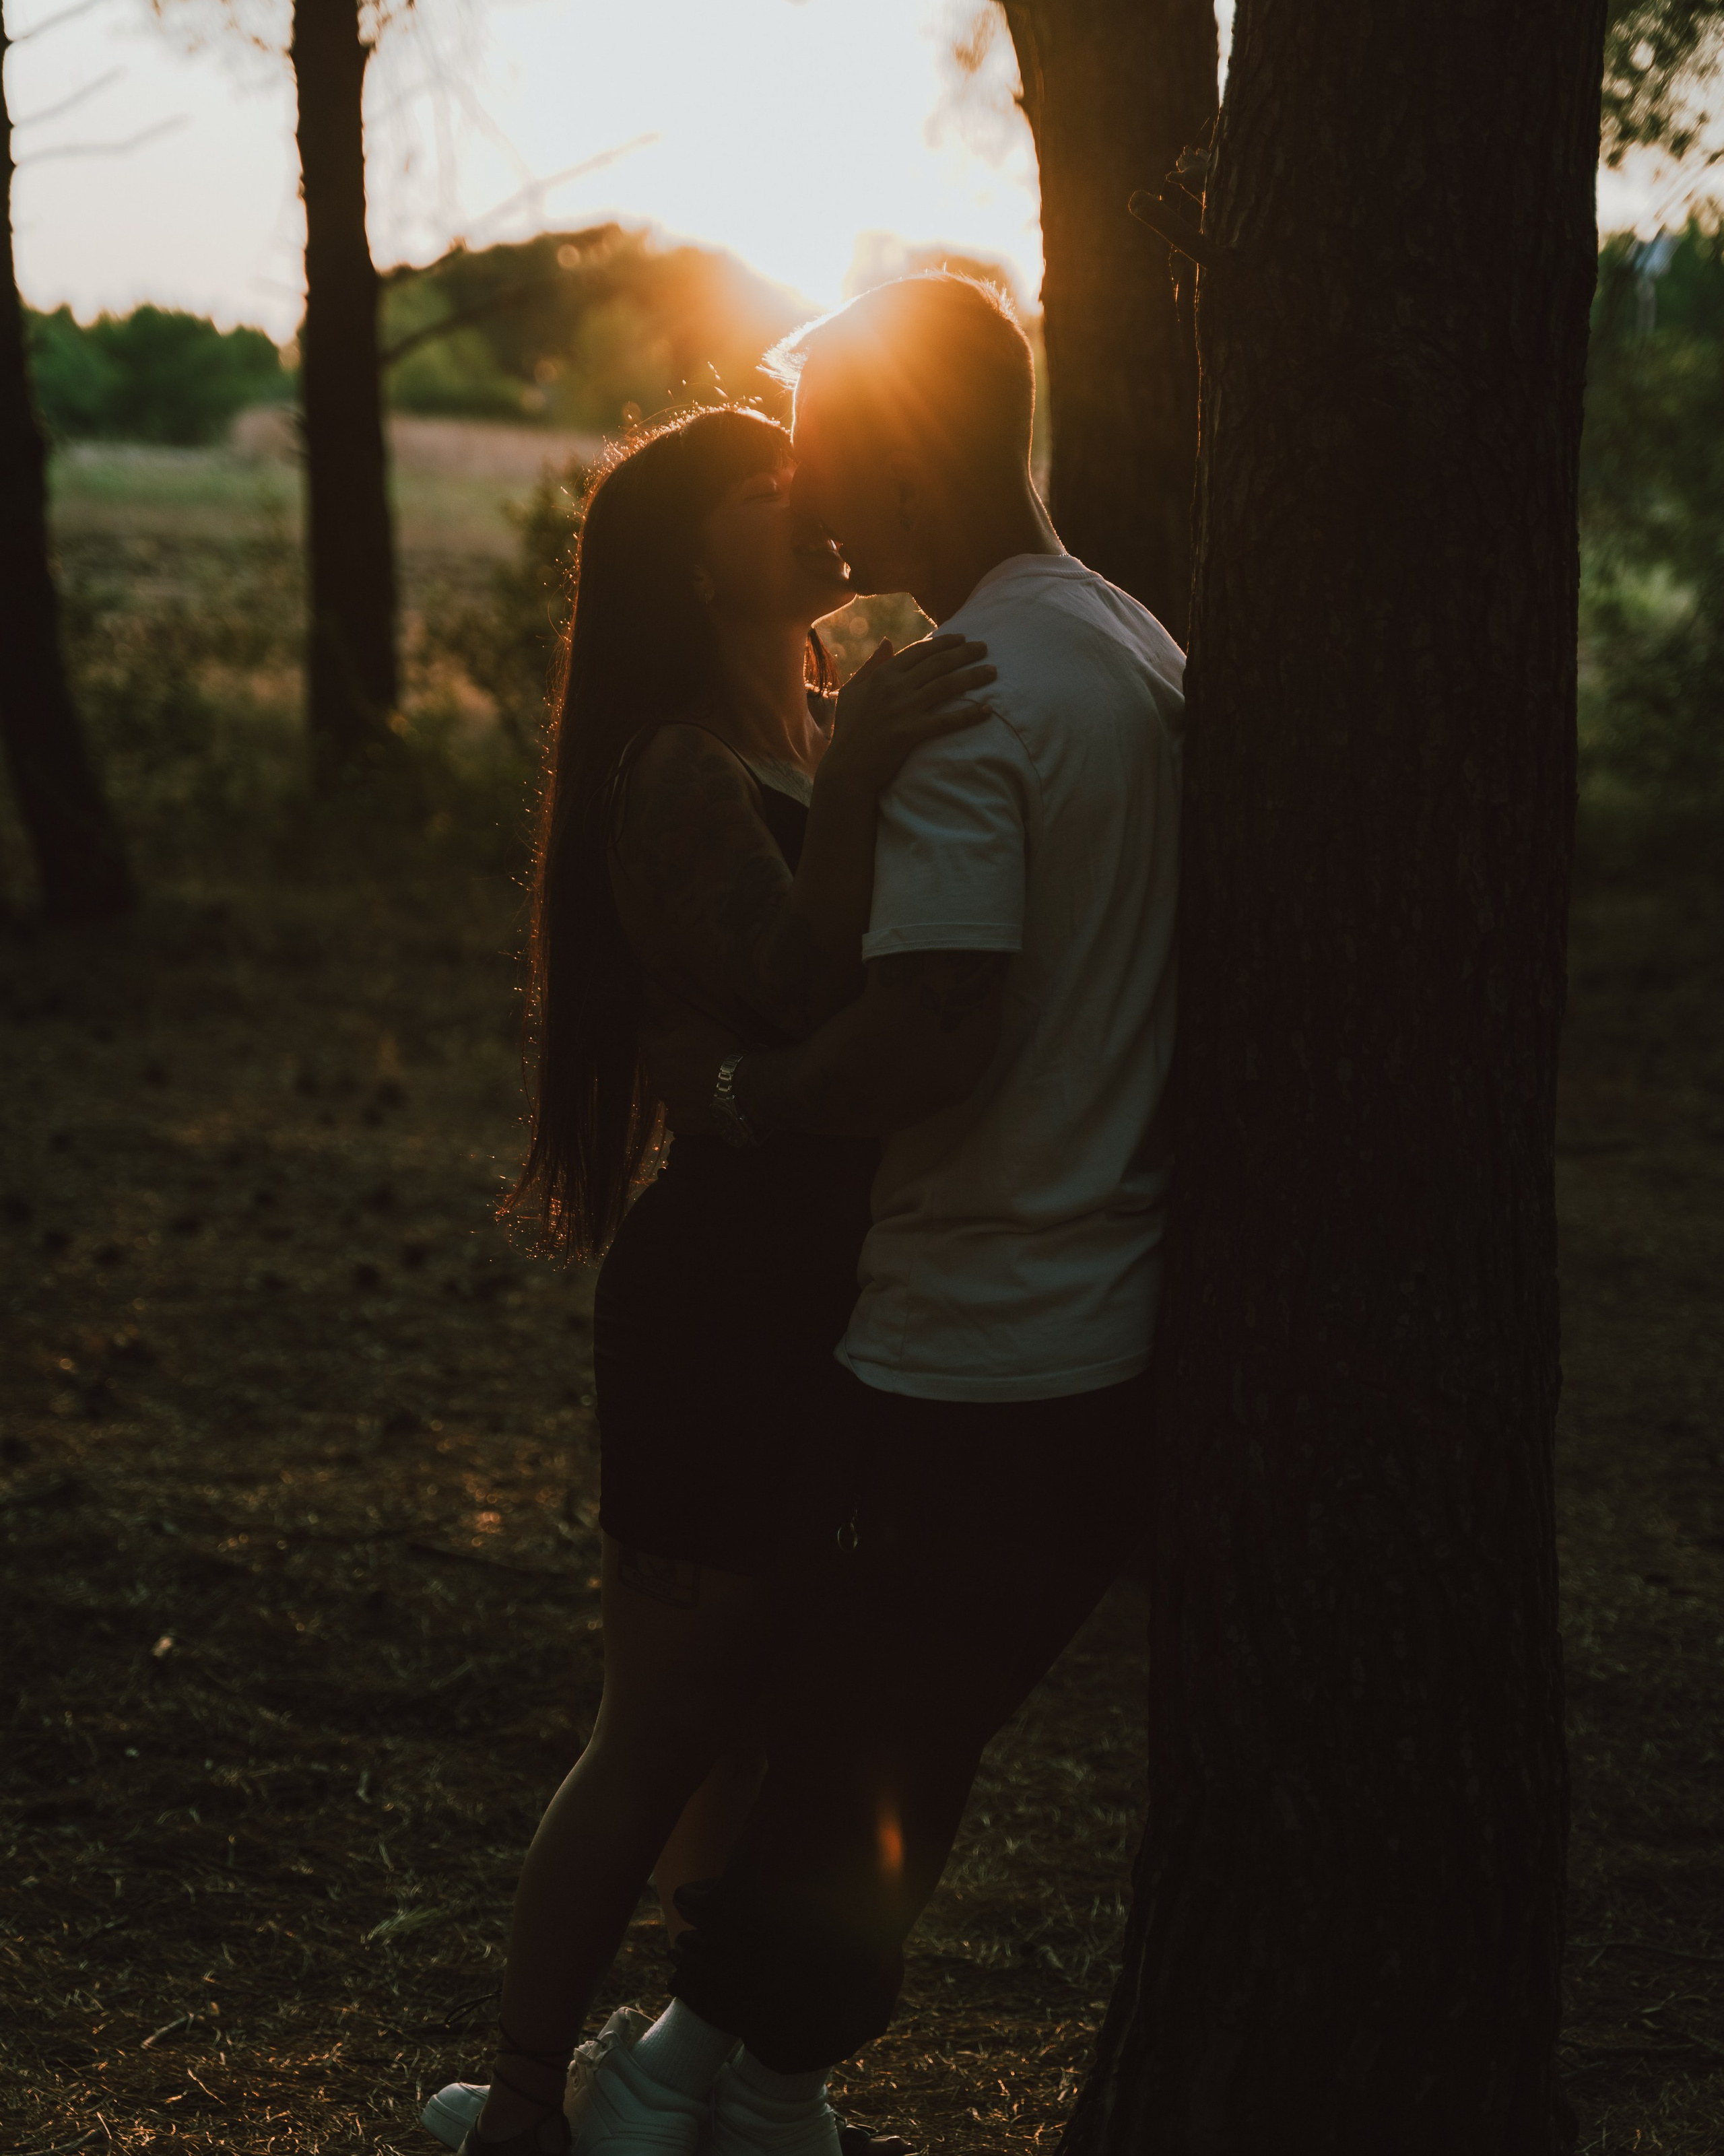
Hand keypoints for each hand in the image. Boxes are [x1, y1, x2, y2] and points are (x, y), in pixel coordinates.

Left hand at [639, 997, 743, 1136]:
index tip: (668, 1019)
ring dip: (677, 1079)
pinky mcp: (680, 1122)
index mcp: (655, 1047)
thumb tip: (649, 962)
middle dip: (665, 1053)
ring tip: (701, 1074)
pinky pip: (678, 1113)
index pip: (643, 1028)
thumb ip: (667, 993)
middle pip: (654, 1059)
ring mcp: (667, 1101)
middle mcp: (655, 1075)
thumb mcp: (694, 1014)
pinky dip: (687, 1107)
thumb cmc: (721, 1047)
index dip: (654, 1022)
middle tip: (689, 1048)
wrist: (745, 1090)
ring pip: (666, 1086)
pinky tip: (703, 1101)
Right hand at [820, 632, 996, 797]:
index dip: (943, 642)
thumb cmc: (848, 729)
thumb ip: (872, 664)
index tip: (962, 638)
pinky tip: (987, 710)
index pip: (919, 651)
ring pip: (947, 686)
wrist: (846, 767)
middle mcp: (895, 688)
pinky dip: (969, 715)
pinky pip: (947, 721)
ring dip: (973, 677)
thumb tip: (887, 641)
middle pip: (938, 664)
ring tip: (992, 671)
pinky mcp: (912, 733)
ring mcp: (904, 710)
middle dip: (965, 653)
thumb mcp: (852, 690)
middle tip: (985, 648)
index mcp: (882, 675)